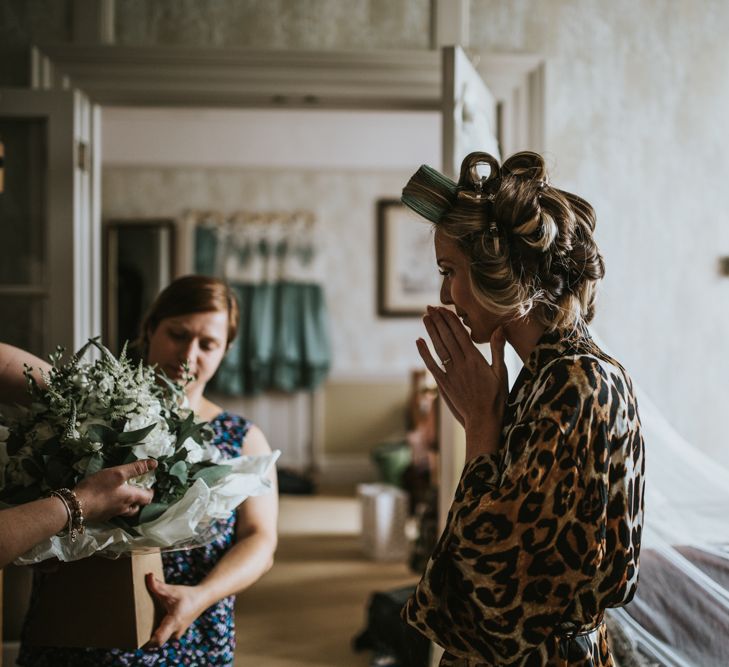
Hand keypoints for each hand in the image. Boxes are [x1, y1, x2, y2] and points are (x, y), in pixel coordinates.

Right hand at [73, 459, 156, 521]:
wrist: (75, 505)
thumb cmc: (98, 488)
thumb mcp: (118, 473)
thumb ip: (136, 468)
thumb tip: (154, 463)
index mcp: (130, 498)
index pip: (147, 498)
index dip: (150, 492)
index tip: (150, 487)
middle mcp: (123, 508)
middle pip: (137, 507)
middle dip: (140, 500)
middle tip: (137, 491)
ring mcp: (111, 514)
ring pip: (125, 511)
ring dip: (128, 505)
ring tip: (125, 496)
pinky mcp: (101, 516)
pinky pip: (113, 512)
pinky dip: (115, 507)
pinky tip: (109, 500)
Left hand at [143, 575, 206, 647]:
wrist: (203, 598)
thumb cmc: (188, 594)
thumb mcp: (173, 590)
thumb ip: (159, 586)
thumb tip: (148, 576)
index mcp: (174, 622)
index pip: (158, 639)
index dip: (147, 642)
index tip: (137, 639)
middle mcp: (175, 631)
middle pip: (156, 642)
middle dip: (146, 638)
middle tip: (134, 631)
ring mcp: (176, 633)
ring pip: (160, 639)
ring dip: (152, 635)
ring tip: (141, 626)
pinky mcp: (176, 632)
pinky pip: (164, 637)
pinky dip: (157, 632)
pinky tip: (151, 624)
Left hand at [417, 307, 508, 458]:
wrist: (484, 420)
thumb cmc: (497, 397)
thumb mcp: (502, 372)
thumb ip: (498, 350)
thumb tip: (499, 328)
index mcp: (475, 359)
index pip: (460, 334)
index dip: (450, 320)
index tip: (444, 308)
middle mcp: (461, 364)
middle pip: (447, 337)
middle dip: (438, 321)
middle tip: (429, 307)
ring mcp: (451, 374)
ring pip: (438, 348)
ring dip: (430, 332)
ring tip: (425, 317)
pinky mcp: (444, 384)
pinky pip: (432, 365)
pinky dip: (424, 353)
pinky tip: (418, 341)